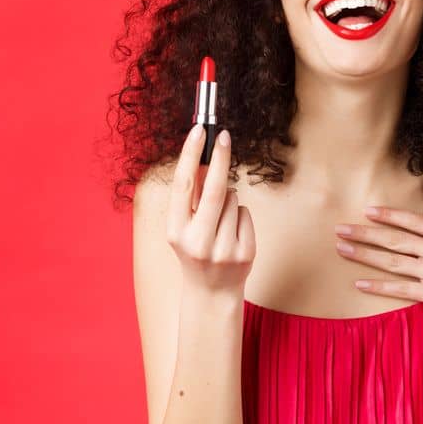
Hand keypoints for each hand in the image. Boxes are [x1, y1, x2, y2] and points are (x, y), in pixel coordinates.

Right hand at [166, 125, 254, 295]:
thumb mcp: (185, 227)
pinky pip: (247, 214)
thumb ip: (192, 198)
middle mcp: (197, 241)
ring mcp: (222, 249)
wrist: (211, 292)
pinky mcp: (244, 253)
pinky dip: (241, 217)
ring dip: (231, 200)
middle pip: (215, 189)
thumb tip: (203, 158)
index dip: (191, 156)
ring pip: (234, 200)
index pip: (184, 186)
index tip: (199, 131)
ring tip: (220, 222)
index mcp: (175, 231)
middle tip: (226, 136)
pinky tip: (232, 234)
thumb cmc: (197, 250)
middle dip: (221, 159)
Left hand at [335, 176, 422, 338]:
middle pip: (395, 239)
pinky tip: (359, 284)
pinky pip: (400, 290)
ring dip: (364, 255)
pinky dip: (378, 288)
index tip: (369, 211)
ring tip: (342, 249)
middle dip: (365, 233)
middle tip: (339, 229)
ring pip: (391, 261)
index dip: (390, 216)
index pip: (415, 221)